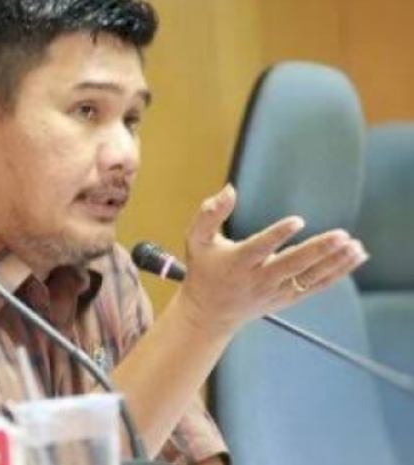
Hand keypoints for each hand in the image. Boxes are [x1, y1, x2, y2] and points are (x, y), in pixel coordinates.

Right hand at [179, 184, 368, 330]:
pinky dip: (337, 272)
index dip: (278, 235)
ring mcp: (275, 291)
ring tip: (355, 245)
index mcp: (237, 262)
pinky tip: (355, 257)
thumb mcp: (196, 239)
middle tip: (341, 236)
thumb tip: (230, 188)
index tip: (298, 221)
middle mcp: (258, 279)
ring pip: (309, 277)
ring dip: (334, 262)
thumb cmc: (204, 269)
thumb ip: (210, 214)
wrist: (210, 312)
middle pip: (291, 265)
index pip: (259, 248)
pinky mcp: (287, 297)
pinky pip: (316, 285)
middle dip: (317, 251)